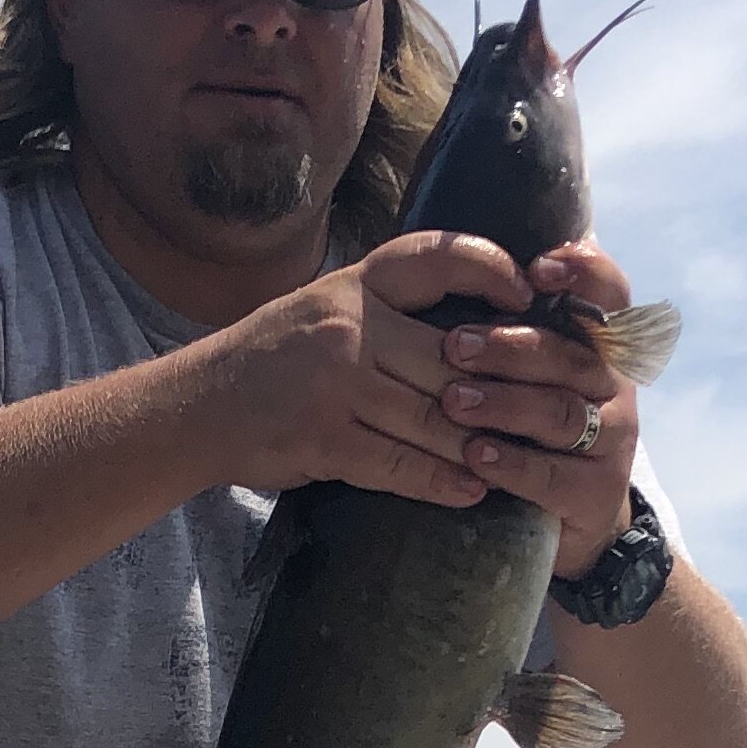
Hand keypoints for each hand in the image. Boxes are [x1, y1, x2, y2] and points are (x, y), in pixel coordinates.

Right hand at [202, 233, 609, 512]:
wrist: (196, 407)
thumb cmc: (267, 359)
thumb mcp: (321, 307)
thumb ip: (383, 308)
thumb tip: (464, 322)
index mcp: (353, 286)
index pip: (432, 258)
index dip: (487, 267)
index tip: (526, 291)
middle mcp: (349, 328)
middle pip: (451, 356)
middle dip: (504, 383)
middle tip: (550, 402)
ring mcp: (337, 386)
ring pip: (433, 416)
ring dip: (482, 442)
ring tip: (520, 456)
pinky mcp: (325, 440)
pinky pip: (398, 464)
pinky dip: (441, 480)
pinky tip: (472, 489)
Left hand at [452, 241, 643, 577]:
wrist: (571, 523)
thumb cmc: (534, 431)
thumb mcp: (533, 374)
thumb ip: (515, 326)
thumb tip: (458, 267)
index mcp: (600, 346)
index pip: (610, 294)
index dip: (583, 275)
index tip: (537, 270)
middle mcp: (613, 387)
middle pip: (571, 355)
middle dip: (511, 347)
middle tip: (455, 346)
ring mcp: (612, 440)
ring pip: (560, 413)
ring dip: (504, 404)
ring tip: (454, 403)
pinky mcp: (596, 491)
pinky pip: (552, 473)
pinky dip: (511, 462)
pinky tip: (475, 455)